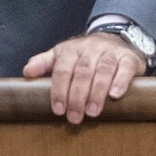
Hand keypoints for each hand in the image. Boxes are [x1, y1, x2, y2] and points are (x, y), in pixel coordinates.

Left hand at [21, 32, 144, 124]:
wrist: (116, 38)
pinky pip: (125, 68)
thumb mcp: (62, 55)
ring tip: (93, 112)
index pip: (62, 69)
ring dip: (97, 92)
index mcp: (71, 50)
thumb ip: (45, 63)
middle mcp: (90, 49)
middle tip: (74, 117)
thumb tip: (27, 72)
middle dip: (77, 96)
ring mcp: (110, 52)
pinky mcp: (129, 58)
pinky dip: (120, 81)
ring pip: (103, 70)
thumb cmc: (84, 55)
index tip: (58, 109)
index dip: (59, 90)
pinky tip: (115, 96)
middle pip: (82, 72)